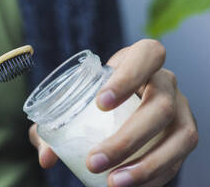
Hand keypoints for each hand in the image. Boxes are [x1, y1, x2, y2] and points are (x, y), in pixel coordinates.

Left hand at [29, 39, 197, 186]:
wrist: (124, 101)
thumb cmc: (97, 94)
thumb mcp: (78, 97)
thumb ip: (57, 123)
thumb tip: (46, 157)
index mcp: (140, 60)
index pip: (146, 56)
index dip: (128, 77)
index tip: (100, 104)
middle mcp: (165, 82)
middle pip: (160, 106)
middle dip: (127, 138)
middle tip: (95, 161)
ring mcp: (181, 108)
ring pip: (180, 136)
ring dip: (146, 165)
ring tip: (114, 182)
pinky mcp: (184, 134)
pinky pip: (179, 158)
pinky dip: (154, 176)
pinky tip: (129, 185)